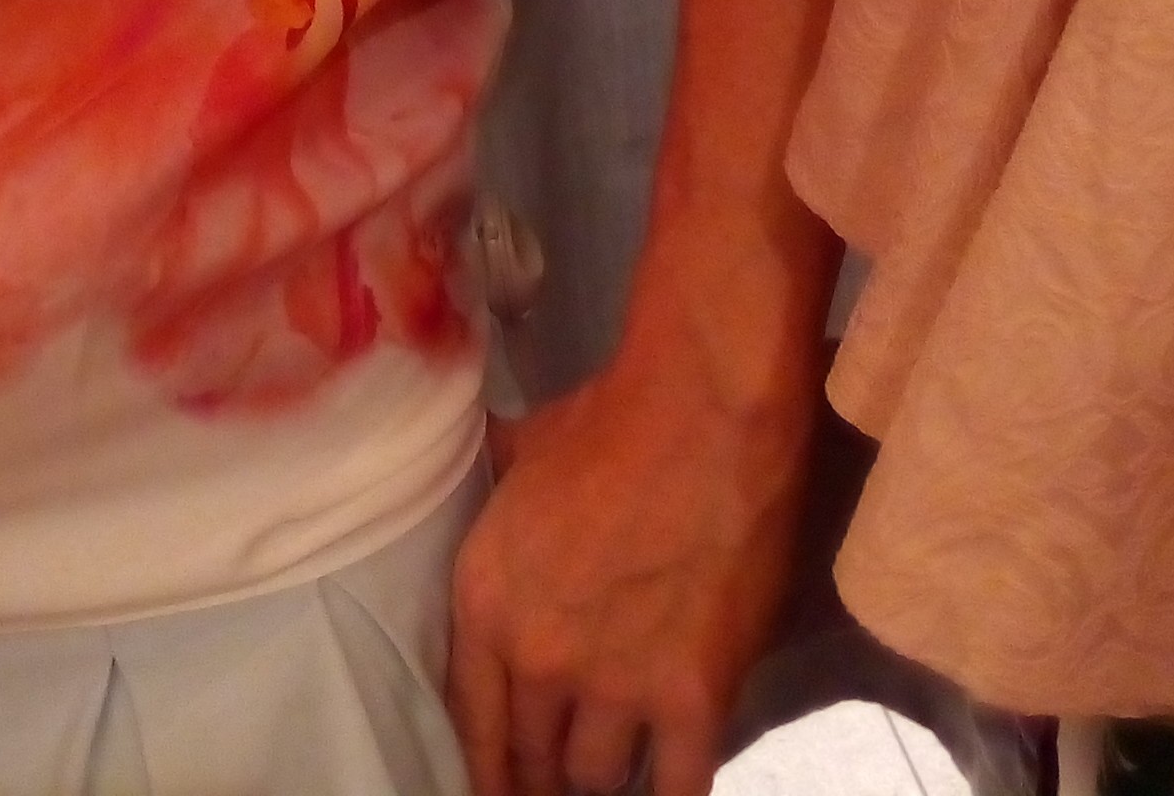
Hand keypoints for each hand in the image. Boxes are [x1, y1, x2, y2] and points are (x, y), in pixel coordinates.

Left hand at [447, 342, 815, 795]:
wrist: (704, 414)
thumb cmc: (608, 421)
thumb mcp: (517, 455)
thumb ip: (493, 495)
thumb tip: (480, 480)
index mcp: (485, 602)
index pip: (470, 720)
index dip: (484, 766)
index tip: (495, 785)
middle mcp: (538, 658)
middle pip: (532, 757)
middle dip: (541, 777)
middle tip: (554, 782)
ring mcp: (617, 685)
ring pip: (596, 778)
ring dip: (601, 782)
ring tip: (610, 777)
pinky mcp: (693, 698)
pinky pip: (679, 784)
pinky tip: (667, 792)